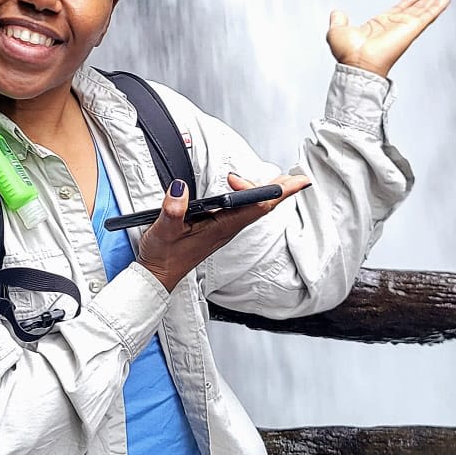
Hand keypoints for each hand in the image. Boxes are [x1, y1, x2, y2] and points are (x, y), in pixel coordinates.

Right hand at [137, 172, 311, 293]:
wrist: (157, 277)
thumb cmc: (162, 258)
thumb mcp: (164, 232)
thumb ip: (173, 210)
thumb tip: (180, 188)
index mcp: (221, 228)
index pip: (256, 206)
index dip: (273, 191)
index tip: (291, 182)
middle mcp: (226, 228)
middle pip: (260, 206)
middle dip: (280, 190)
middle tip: (298, 178)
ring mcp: (222, 229)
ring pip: (252, 208)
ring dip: (268, 193)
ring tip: (284, 181)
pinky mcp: (216, 229)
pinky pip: (241, 211)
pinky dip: (251, 199)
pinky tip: (250, 193)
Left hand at [326, 0, 449, 78]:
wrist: (357, 63)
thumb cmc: (347, 54)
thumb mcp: (337, 31)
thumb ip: (338, 20)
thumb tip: (336, 13)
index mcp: (380, 25)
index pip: (397, 11)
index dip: (407, 3)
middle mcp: (394, 27)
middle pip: (414, 10)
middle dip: (425, 1)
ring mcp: (404, 28)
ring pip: (423, 12)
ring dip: (433, 2)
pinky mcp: (411, 29)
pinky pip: (427, 16)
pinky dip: (437, 8)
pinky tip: (445, 0)